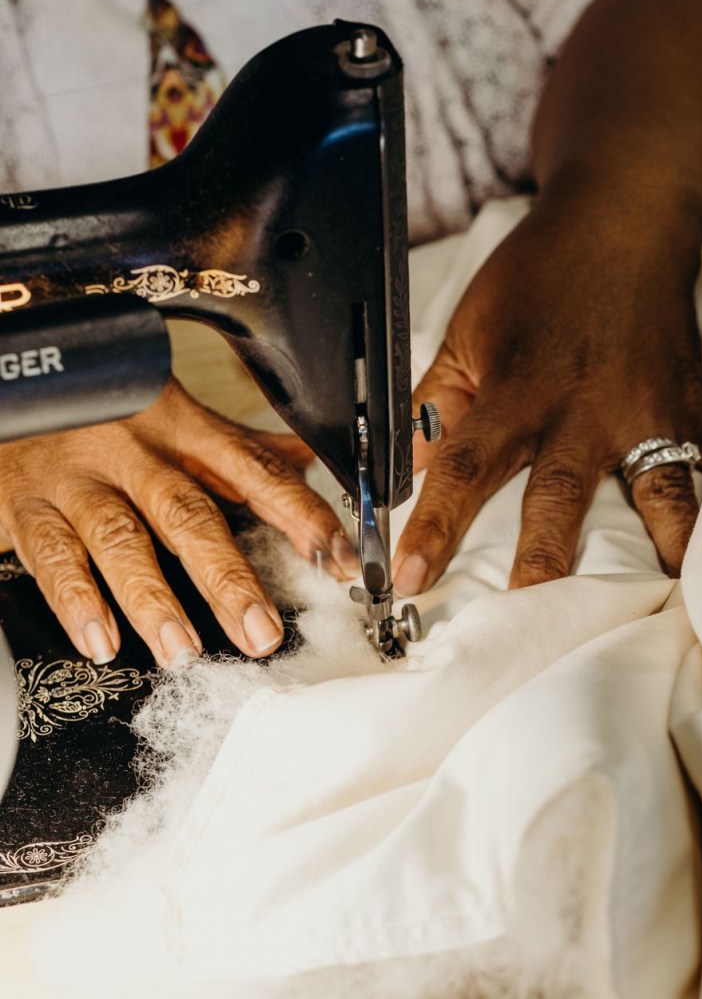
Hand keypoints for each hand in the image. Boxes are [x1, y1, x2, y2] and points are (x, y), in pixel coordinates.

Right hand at [0, 378, 356, 666]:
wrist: (13, 380)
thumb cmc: (105, 407)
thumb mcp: (177, 415)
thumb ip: (240, 447)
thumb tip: (308, 458)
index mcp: (184, 430)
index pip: (255, 473)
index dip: (302, 515)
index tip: (339, 558)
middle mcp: (135, 453)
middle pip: (189, 515)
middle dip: (228, 577)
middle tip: (260, 631)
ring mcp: (80, 478)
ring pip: (120, 539)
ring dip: (152, 599)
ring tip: (182, 650)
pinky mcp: (27, 503)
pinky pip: (50, 554)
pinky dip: (75, 601)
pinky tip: (99, 640)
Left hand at [393, 194, 701, 595]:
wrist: (621, 225)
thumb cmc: (537, 278)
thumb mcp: (466, 331)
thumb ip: (439, 403)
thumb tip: (411, 470)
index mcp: (518, 388)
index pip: (465, 466)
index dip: (433, 525)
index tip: (407, 576)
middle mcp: (585, 406)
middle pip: (560, 494)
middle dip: (541, 561)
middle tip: (524, 620)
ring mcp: (648, 410)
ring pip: (657, 490)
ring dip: (658, 548)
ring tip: (664, 601)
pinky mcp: (692, 409)